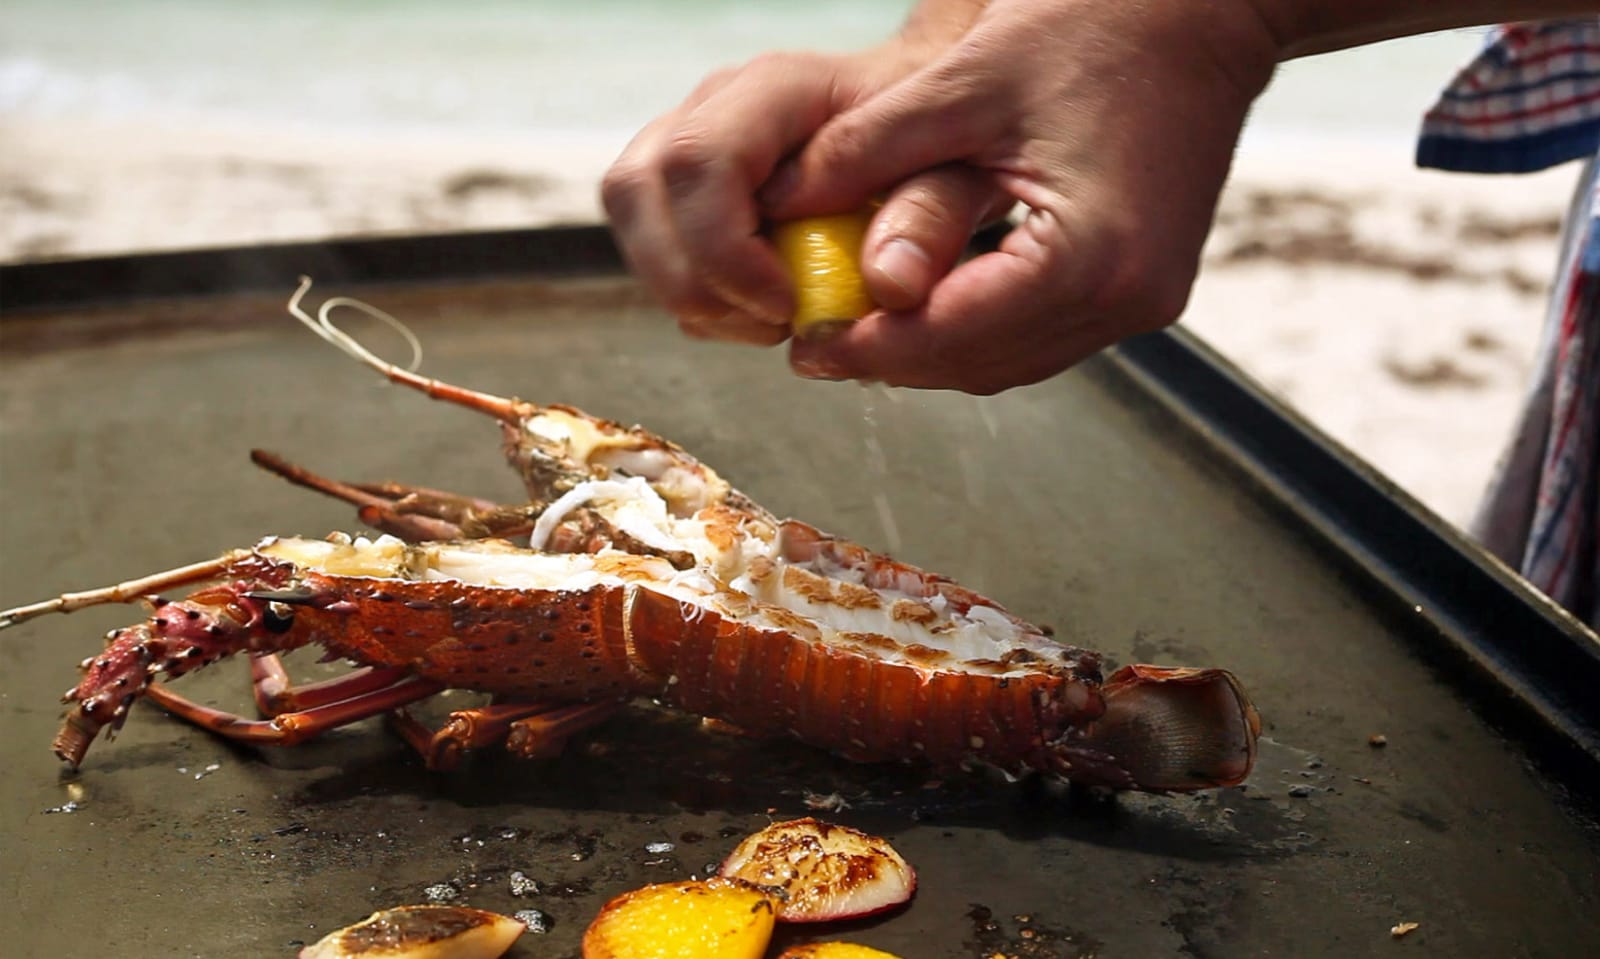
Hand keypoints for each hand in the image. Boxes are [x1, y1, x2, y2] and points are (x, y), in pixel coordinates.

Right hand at [601, 5, 991, 344]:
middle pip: (638, 189)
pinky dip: (698, 298)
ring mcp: (689, 143)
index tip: (787, 306)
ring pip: (633, 220)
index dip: (726, 251)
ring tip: (772, 320)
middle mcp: (716, 107)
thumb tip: (887, 283)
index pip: (699, 160)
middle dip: (694, 282)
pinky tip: (760, 309)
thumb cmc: (942, 137)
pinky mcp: (686, 190)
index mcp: (777, 89)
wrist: (929, 120)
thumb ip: (930, 213)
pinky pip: (653, 247)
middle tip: (774, 322)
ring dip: (690, 295)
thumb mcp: (958, 168)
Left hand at [604, 0, 1279, 392]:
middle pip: (979, 364)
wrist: (1204, 12)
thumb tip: (778, 203)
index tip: (805, 345)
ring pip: (1008, 362)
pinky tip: (927, 304)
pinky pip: (1041, 334)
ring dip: (932, 351)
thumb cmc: (1098, 26)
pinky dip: (977, 329)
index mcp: (1088, 255)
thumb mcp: (962, 82)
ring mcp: (1141, 301)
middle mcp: (1125, 298)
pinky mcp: (1141, 288)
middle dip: (891, 358)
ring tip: (858, 326)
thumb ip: (866, 152)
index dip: (867, 347)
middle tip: (817, 342)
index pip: (953, 335)